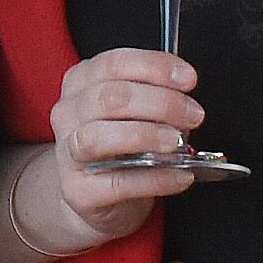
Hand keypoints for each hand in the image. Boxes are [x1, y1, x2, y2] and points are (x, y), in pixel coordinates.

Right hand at [37, 47, 204, 243]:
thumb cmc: (122, 147)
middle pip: (110, 98)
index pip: (113, 64)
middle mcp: (67, 114)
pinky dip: (156, 178)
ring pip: (100, 137)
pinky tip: (180, 176)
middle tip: (194, 115)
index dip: (154, 67)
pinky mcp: (77, 190)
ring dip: (147, 136)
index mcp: (80, 84)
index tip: (188, 79)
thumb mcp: (136, 112)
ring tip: (178, 143)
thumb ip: (157, 98)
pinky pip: (118, 182)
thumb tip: (185, 98)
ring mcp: (67, 153)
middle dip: (161, 103)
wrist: (98, 198)